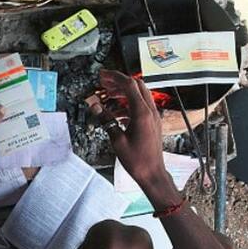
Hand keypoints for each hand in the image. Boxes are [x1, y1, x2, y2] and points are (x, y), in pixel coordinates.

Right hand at [96, 70, 165, 184]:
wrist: (152, 173)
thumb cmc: (137, 160)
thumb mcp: (116, 139)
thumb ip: (106, 119)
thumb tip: (95, 106)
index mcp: (142, 113)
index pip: (129, 85)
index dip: (115, 77)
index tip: (103, 75)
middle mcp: (150, 111)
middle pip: (136, 86)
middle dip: (119, 81)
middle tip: (104, 82)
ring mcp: (153, 116)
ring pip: (139, 94)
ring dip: (123, 92)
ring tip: (107, 96)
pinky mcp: (152, 122)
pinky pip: (140, 105)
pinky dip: (127, 103)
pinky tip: (115, 111)